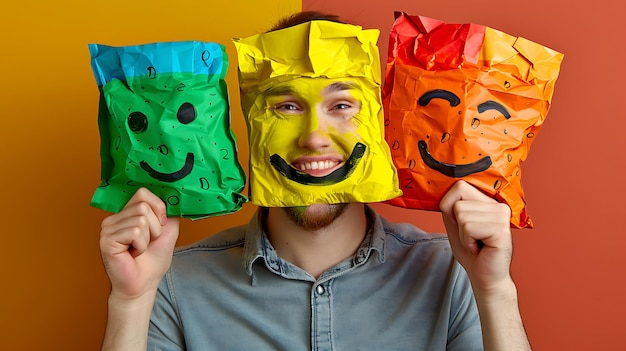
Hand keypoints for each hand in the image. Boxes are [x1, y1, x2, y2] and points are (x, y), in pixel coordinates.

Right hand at [99, 188, 179, 301]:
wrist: (144, 284)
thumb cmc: (153, 259)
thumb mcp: (167, 229)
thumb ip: (168, 211)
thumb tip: (173, 194)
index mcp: (126, 213)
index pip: (142, 193)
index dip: (158, 208)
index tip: (160, 226)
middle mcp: (114, 218)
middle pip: (143, 206)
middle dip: (155, 227)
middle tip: (148, 242)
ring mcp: (108, 228)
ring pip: (141, 219)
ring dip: (148, 238)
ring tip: (140, 249)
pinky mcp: (107, 240)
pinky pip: (135, 232)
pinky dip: (141, 245)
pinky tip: (133, 254)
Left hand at [439, 180, 512, 294]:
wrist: (485, 277)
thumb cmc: (471, 252)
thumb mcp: (454, 224)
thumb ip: (450, 205)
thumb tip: (439, 187)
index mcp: (488, 201)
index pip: (459, 186)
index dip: (450, 207)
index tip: (461, 224)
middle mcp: (498, 205)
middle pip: (457, 201)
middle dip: (456, 223)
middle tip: (471, 236)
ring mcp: (502, 216)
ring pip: (461, 215)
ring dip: (463, 235)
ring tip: (476, 243)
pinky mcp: (501, 229)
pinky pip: (468, 227)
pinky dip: (468, 241)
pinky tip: (480, 248)